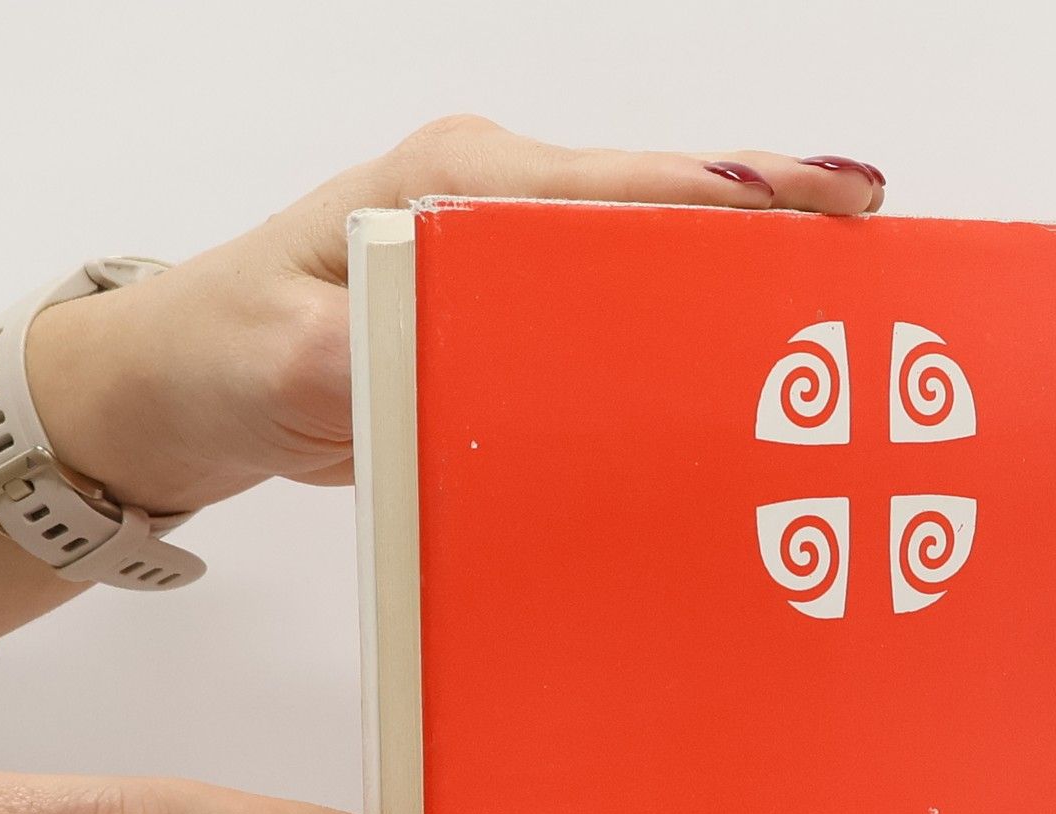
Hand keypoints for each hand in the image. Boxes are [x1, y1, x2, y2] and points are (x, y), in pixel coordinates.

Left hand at [32, 117, 886, 513]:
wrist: (180, 388)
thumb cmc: (219, 353)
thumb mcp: (275, 362)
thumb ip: (354, 360)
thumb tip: (429, 363)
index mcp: (451, 187)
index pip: (611, 184)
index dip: (724, 197)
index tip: (824, 206)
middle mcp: (493, 204)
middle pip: (658, 210)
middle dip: (767, 233)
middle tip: (875, 269)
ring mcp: (507, 259)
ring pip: (646, 265)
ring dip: (733, 294)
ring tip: (841, 332)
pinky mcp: (509, 319)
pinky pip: (613, 322)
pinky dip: (680, 342)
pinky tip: (738, 383)